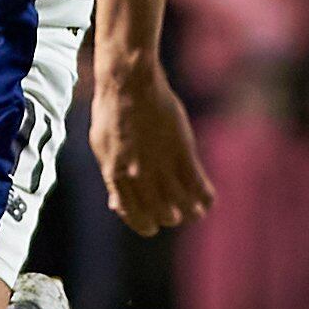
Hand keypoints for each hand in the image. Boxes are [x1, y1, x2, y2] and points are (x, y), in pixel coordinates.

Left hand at [89, 52, 213, 236]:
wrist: (129, 84)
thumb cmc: (112, 112)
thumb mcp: (101, 148)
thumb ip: (112, 178)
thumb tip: (116, 204)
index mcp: (116, 177)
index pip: (135, 216)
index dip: (145, 224)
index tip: (152, 223)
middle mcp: (139, 177)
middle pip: (162, 215)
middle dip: (169, 218)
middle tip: (174, 214)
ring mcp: (162, 166)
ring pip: (183, 207)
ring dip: (191, 214)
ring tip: (195, 213)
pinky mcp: (183, 153)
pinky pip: (199, 187)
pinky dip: (205, 198)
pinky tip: (207, 200)